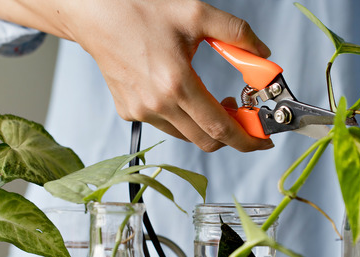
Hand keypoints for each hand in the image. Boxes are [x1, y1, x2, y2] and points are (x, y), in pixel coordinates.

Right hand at [62, 0, 273, 151]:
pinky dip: (181, 117)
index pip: (220, 127)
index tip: (263, 141)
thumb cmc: (141, 10)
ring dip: (205, 125)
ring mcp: (140, 111)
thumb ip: (237, 34)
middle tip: (241, 114)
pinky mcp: (129, 111)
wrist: (96, 14)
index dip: (247, 139)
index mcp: (176, 83)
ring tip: (210, 99)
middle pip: (206, 140)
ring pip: (186, 135)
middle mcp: (157, 104)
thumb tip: (263, 54)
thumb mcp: (196, 13)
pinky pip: (165, 125)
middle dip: (231, 134)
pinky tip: (180, 93)